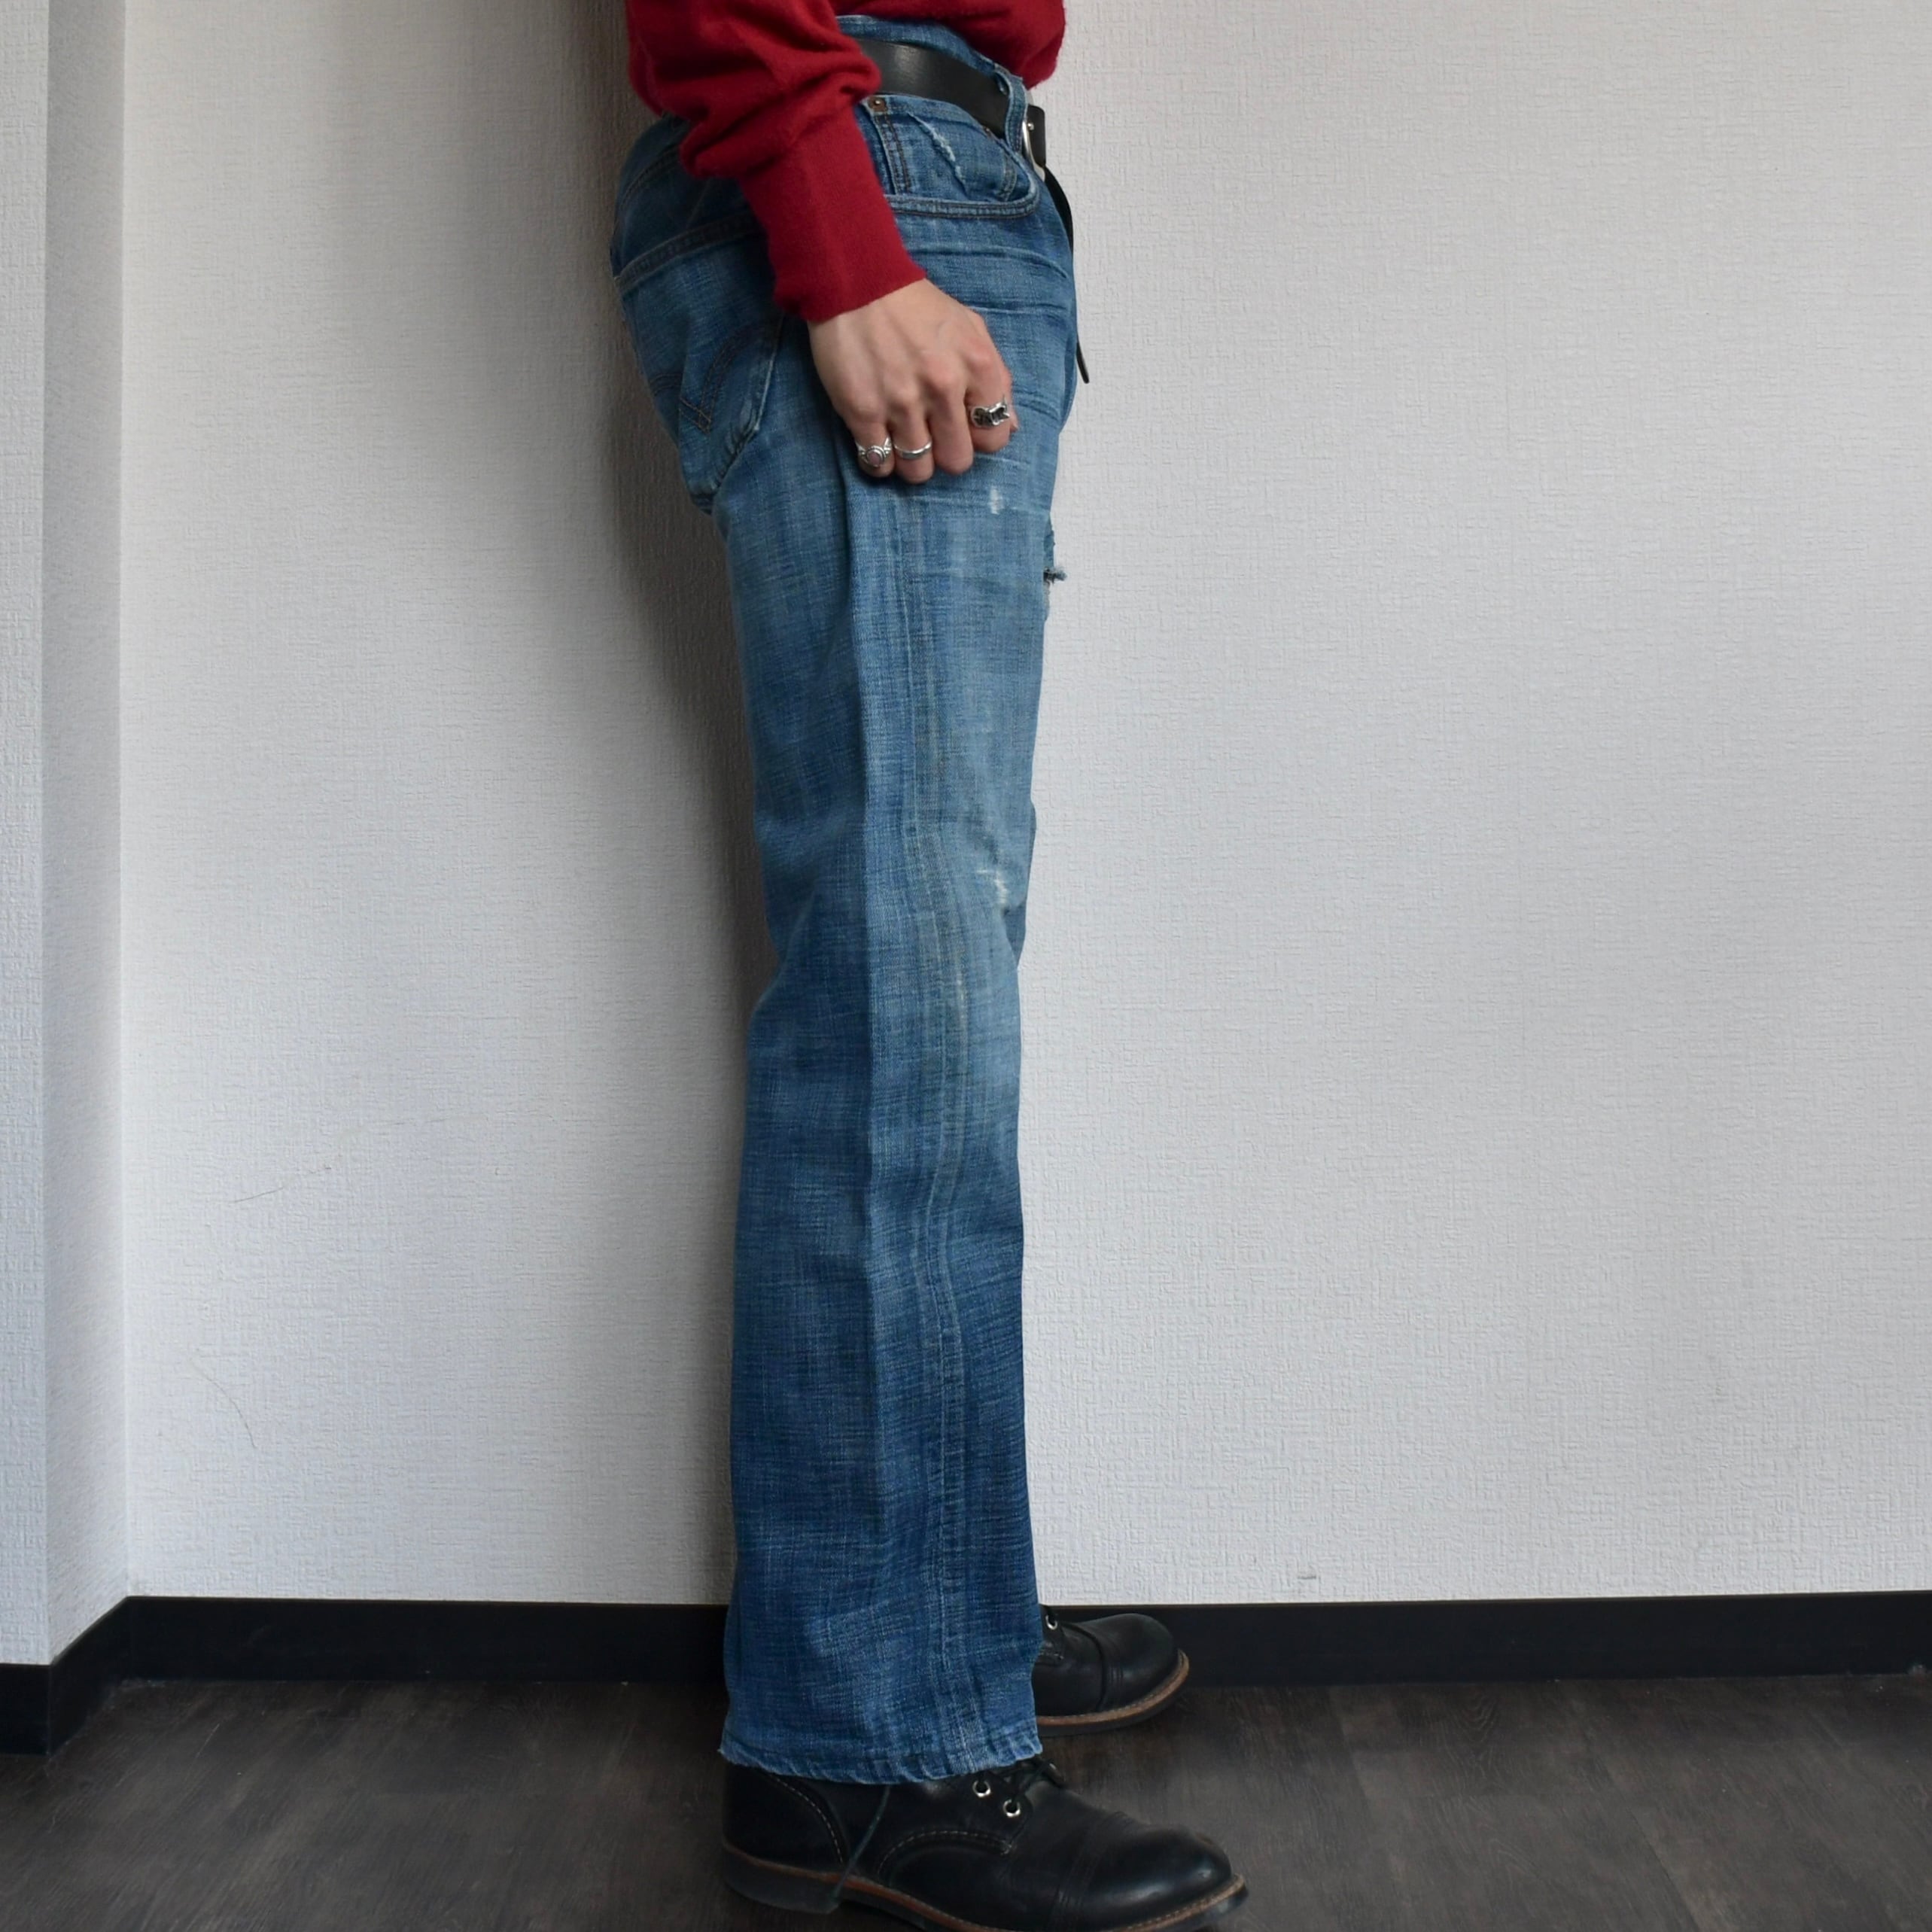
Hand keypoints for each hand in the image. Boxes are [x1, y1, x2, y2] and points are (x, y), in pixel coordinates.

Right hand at [808, 278, 1017, 483]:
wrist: (856, 283)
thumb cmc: (918, 308)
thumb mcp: (970, 330)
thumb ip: (996, 378)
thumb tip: (1012, 426)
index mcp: (977, 366)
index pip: (995, 438)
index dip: (979, 438)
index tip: (963, 427)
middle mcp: (943, 387)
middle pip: (957, 462)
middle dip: (946, 454)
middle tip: (932, 435)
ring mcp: (901, 402)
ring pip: (918, 471)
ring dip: (912, 463)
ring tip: (903, 441)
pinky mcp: (862, 411)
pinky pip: (877, 464)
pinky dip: (878, 463)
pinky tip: (877, 444)